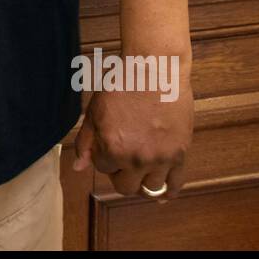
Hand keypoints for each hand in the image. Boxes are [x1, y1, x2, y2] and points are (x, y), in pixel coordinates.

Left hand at [72, 68, 192, 198]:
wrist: (154, 67)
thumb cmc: (121, 84)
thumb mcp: (94, 110)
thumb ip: (85, 142)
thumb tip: (79, 168)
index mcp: (112, 148)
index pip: (102, 168)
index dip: (104, 156)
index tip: (110, 143)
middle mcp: (136, 158)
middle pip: (125, 187)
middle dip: (121, 174)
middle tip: (124, 159)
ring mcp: (160, 158)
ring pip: (149, 189)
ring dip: (142, 180)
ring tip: (142, 167)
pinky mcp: (180, 153)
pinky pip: (175, 184)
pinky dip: (169, 192)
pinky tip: (163, 191)